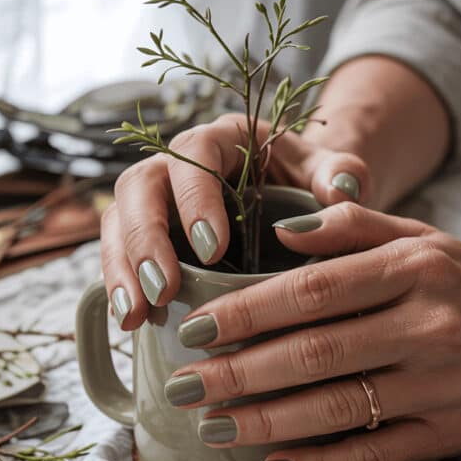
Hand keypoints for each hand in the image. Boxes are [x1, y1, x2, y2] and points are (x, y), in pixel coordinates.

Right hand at [101, 110, 371, 329]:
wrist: (296, 198)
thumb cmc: (312, 183)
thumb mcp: (332, 172)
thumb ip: (342, 173)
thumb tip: (340, 191)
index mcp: (222, 138)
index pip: (194, 152)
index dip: (195, 198)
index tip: (212, 248)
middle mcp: (176, 163)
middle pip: (140, 187)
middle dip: (145, 240)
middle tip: (164, 290)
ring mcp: (155, 200)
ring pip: (118, 221)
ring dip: (121, 268)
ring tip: (135, 316)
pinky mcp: (146, 236)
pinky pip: (118, 253)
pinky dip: (120, 286)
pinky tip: (130, 323)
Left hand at [165, 203, 460, 460]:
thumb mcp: (422, 238)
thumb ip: (352, 228)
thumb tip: (280, 229)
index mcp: (415, 270)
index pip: (314, 291)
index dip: (248, 312)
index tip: (197, 328)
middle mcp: (429, 328)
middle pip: (316, 354)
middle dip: (240, 373)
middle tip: (184, 385)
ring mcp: (441, 387)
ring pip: (339, 409)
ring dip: (268, 422)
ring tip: (213, 427)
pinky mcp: (450, 434)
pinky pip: (376, 455)